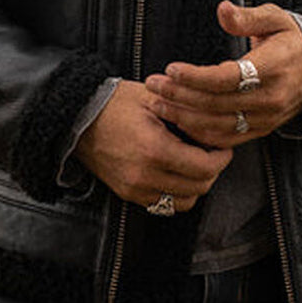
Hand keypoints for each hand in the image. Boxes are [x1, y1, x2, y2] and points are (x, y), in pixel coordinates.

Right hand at [74, 80, 231, 211]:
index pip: (204, 168)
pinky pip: (163, 205)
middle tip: (213, 154)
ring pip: (184, 202)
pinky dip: (176, 193)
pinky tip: (176, 172)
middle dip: (212, 171)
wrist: (77, 117)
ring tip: (195, 164)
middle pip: (198, 187)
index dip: (221, 159)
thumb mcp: (153, 98)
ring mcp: (135, 188)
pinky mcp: (127, 194)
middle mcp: (146, 175)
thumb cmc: (115, 102)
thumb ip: (184, 111)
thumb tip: (213, 122)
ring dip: (196, 185)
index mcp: (155, 149)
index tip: (224, 148)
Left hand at [144, 1, 301, 148]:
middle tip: (153, 84)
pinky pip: (226, 138)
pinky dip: (199, 133)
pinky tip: (178, 121)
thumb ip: (247, 16)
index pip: (230, 78)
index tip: (171, 68)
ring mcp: (266, 118)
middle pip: (217, 103)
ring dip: (183, 117)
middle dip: (180, 96)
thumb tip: (222, 9)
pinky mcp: (261, 130)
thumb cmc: (289, 39)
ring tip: (156, 103)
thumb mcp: (274, 18)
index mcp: (275, 67)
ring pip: (218, 125)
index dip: (197, 76)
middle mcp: (271, 98)